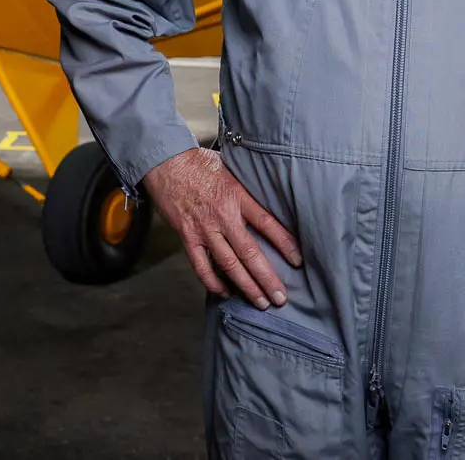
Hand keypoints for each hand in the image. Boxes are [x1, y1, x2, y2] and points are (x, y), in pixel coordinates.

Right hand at [141, 147, 302, 308]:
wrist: (166, 162)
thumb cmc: (199, 163)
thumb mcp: (231, 167)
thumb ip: (248, 186)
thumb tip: (270, 196)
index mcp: (237, 196)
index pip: (267, 223)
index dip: (284, 243)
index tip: (298, 260)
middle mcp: (223, 215)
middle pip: (250, 253)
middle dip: (267, 278)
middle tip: (280, 297)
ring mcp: (204, 229)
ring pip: (229, 264)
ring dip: (246, 286)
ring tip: (260, 302)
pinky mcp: (187, 236)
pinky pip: (201, 265)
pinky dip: (213, 282)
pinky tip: (226, 292)